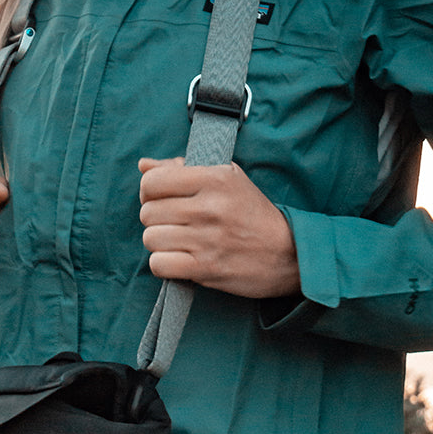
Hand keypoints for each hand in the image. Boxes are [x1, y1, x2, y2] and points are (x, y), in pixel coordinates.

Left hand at [139, 158, 300, 298]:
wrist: (289, 253)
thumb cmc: (252, 213)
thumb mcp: (226, 178)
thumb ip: (181, 169)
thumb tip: (143, 165)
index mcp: (214, 178)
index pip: (152, 181)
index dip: (150, 191)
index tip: (162, 199)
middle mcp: (210, 207)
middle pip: (148, 212)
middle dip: (156, 219)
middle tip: (173, 223)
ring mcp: (207, 239)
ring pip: (150, 238)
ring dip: (159, 243)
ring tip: (178, 242)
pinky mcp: (206, 268)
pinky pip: (159, 264)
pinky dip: (163, 264)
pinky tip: (178, 259)